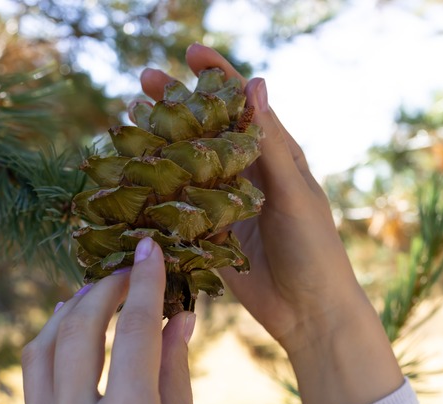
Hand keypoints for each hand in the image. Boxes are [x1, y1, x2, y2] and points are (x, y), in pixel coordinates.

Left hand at [22, 238, 198, 403]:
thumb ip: (175, 378)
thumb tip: (179, 317)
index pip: (136, 333)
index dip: (145, 285)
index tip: (150, 250)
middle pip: (81, 331)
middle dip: (106, 290)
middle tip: (128, 270)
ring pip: (42, 349)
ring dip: (70, 310)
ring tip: (96, 289)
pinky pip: (32, 377)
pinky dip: (49, 341)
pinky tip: (66, 324)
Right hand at [138, 44, 403, 403]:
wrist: (309, 311)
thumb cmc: (314, 249)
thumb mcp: (293, 194)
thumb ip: (270, 145)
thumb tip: (255, 84)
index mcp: (273, 154)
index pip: (241, 103)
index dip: (217, 75)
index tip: (190, 53)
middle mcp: (245, 171)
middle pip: (205, 127)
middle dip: (177, 101)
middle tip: (144, 81)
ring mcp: (223, 201)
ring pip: (185, 162)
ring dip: (159, 142)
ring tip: (128, 121)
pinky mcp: (207, 231)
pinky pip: (178, 204)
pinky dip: (156, 189)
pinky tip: (131, 176)